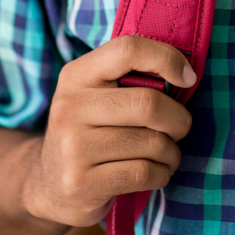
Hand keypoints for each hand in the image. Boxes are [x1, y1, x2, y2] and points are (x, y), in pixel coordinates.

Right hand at [21, 36, 195, 227]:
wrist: (48, 184)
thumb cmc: (90, 132)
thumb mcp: (96, 96)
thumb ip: (131, 78)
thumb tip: (185, 74)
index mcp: (76, 76)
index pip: (128, 49)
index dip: (167, 59)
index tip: (187, 79)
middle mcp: (69, 107)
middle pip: (148, 103)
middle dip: (179, 120)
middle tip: (179, 130)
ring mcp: (72, 147)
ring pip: (152, 143)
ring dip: (172, 153)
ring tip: (164, 155)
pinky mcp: (80, 183)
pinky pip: (144, 173)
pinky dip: (161, 175)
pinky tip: (154, 173)